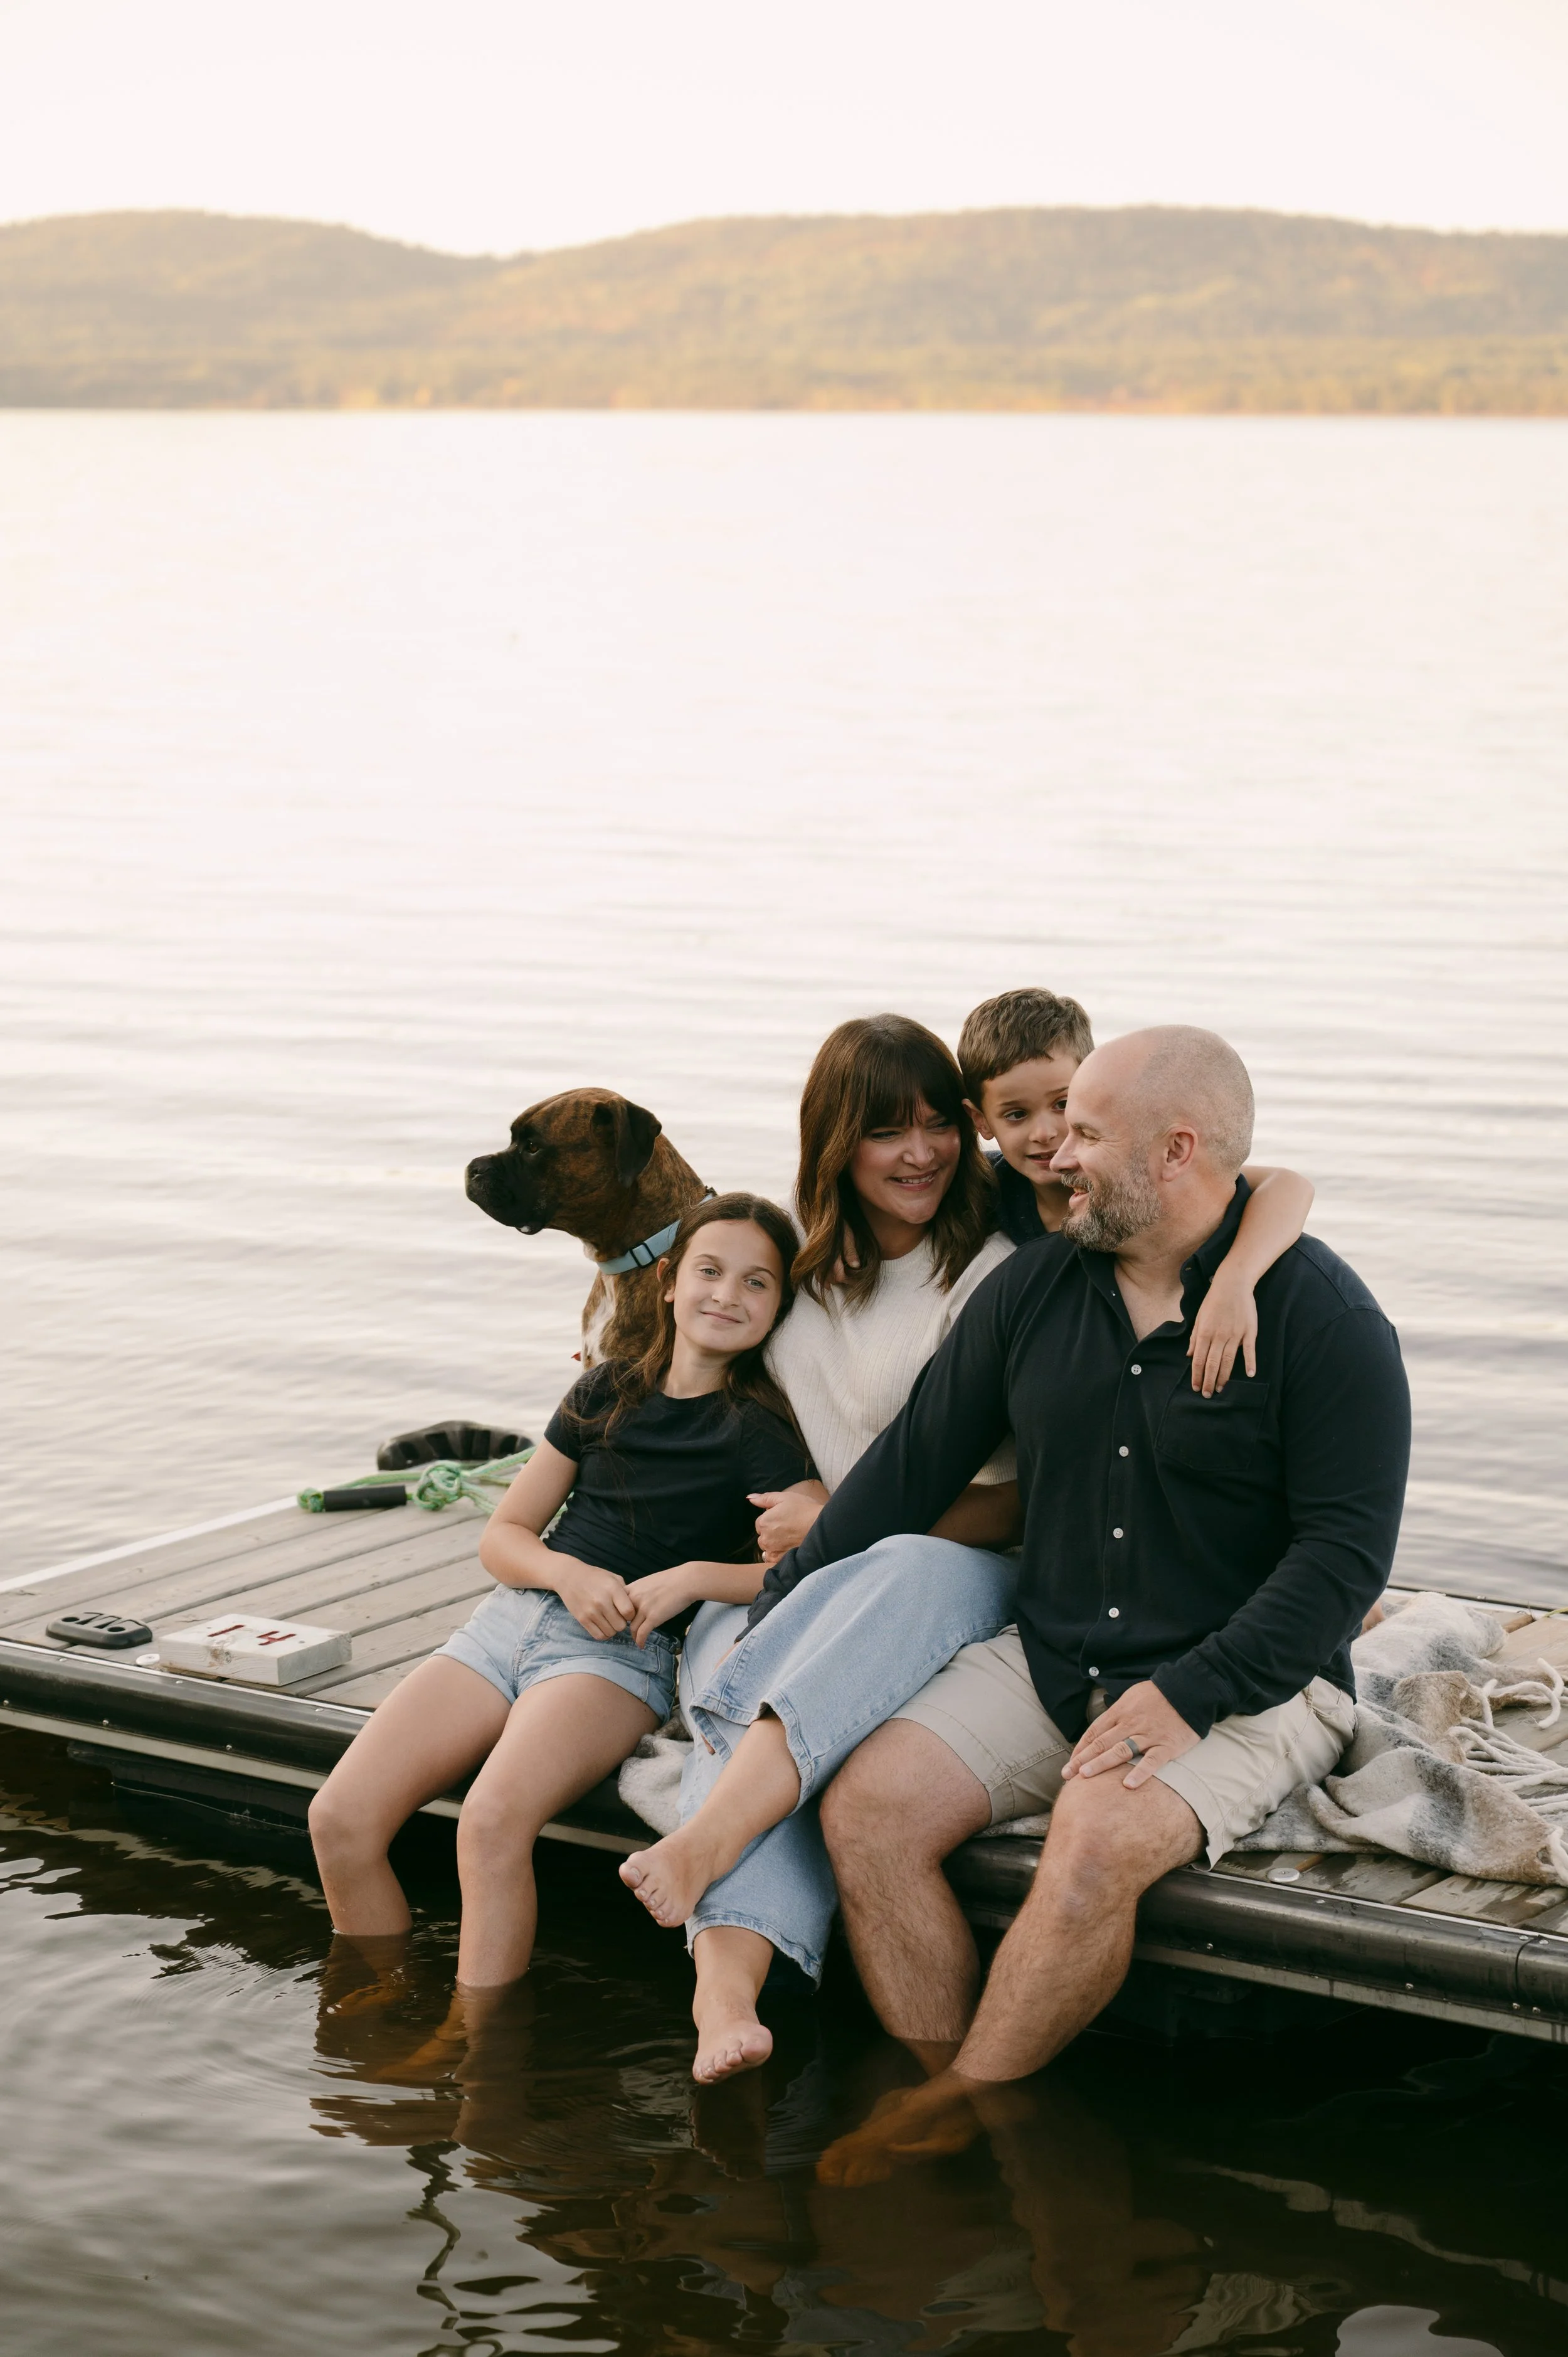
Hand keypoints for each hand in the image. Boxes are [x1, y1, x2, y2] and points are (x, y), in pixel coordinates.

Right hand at [556, 1563, 634, 1640]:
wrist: (570, 1576)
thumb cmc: (594, 1577)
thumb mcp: (613, 1578)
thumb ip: (625, 1592)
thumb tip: (635, 1607)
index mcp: (612, 1590)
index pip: (629, 1612)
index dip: (631, 1615)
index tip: (627, 1612)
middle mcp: (602, 1602)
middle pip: (621, 1625)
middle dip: (621, 1623)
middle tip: (617, 1617)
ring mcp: (591, 1612)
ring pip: (610, 1632)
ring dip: (612, 1629)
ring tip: (609, 1621)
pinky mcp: (582, 1619)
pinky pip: (599, 1636)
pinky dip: (604, 1634)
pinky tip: (603, 1626)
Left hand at [624, 1565, 697, 1648]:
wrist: (686, 1581)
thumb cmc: (672, 1579)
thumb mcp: (649, 1581)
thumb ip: (640, 1591)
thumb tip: (637, 1600)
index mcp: (633, 1588)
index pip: (616, 1603)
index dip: (618, 1613)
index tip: (622, 1619)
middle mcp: (634, 1598)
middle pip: (622, 1617)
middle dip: (623, 1625)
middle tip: (627, 1631)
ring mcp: (643, 1608)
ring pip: (631, 1627)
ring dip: (633, 1635)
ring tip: (636, 1639)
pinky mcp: (653, 1618)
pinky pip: (642, 1634)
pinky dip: (640, 1641)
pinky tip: (641, 1645)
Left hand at [749, 1487, 825, 1558]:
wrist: (822, 1527)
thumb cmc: (805, 1510)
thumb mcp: (784, 1498)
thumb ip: (765, 1499)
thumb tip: (750, 1498)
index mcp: (763, 1522)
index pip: (761, 1522)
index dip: (772, 1519)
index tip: (783, 1517)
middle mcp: (765, 1538)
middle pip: (763, 1535)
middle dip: (771, 1531)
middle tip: (788, 1527)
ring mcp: (773, 1550)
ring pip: (767, 1547)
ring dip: (774, 1543)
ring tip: (790, 1537)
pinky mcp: (780, 1559)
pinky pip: (772, 1557)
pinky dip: (777, 1553)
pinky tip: (788, 1546)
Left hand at [1062, 1680, 1198, 1789]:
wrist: (1188, 1690)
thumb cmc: (1158, 1695)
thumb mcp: (1131, 1697)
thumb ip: (1117, 1714)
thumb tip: (1102, 1730)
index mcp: (1120, 1712)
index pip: (1094, 1732)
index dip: (1080, 1749)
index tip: (1070, 1763)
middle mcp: (1130, 1724)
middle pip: (1102, 1743)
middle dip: (1082, 1759)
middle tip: (1067, 1775)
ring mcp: (1148, 1735)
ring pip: (1121, 1751)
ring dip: (1102, 1764)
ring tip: (1085, 1776)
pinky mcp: (1167, 1745)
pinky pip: (1152, 1761)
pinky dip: (1140, 1773)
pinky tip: (1128, 1785)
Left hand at [1187, 1269, 1257, 1395]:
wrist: (1232, 1284)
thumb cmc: (1213, 1300)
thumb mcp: (1199, 1317)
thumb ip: (1194, 1337)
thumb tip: (1189, 1355)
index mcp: (1204, 1332)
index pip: (1199, 1359)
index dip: (1197, 1375)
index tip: (1196, 1387)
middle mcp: (1219, 1336)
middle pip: (1213, 1363)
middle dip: (1209, 1381)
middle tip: (1207, 1394)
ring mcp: (1235, 1334)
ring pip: (1228, 1360)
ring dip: (1224, 1377)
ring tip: (1221, 1389)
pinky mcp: (1249, 1331)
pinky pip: (1249, 1350)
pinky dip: (1250, 1363)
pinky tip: (1250, 1375)